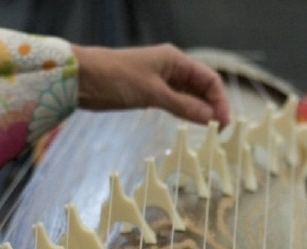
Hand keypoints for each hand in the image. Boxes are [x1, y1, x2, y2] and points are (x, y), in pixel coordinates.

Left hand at [73, 43, 229, 128]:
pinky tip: (190, 123)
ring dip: (199, 111)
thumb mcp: (153, 93)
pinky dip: (184, 113)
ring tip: (208, 131)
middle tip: (218, 131)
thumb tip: (209, 117)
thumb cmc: (117, 77)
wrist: (84, 79)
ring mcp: (161, 82)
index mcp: (176, 60)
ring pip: (189, 97)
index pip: (209, 79)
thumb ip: (183, 105)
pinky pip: (175, 103)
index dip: (219, 100)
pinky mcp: (150, 94)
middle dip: (212, 107)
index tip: (223, 123)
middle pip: (202, 88)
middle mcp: (172, 69)